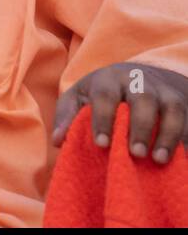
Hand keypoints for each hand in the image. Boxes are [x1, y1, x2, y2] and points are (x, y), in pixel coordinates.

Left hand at [52, 62, 187, 162]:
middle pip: (143, 100)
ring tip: (159, 160)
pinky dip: (184, 138)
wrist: (138, 75)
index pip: (105, 95)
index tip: (101, 145)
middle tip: (135, 154)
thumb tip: (59, 141)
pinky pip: (187, 121)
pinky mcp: (183, 104)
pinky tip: (179, 157)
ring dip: (168, 135)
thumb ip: (68, 116)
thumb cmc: (101, 92)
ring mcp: (164, 92)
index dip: (103, 120)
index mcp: (108, 78)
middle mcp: (139, 81)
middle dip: (140, 127)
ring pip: (172, 109)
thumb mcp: (79, 96)